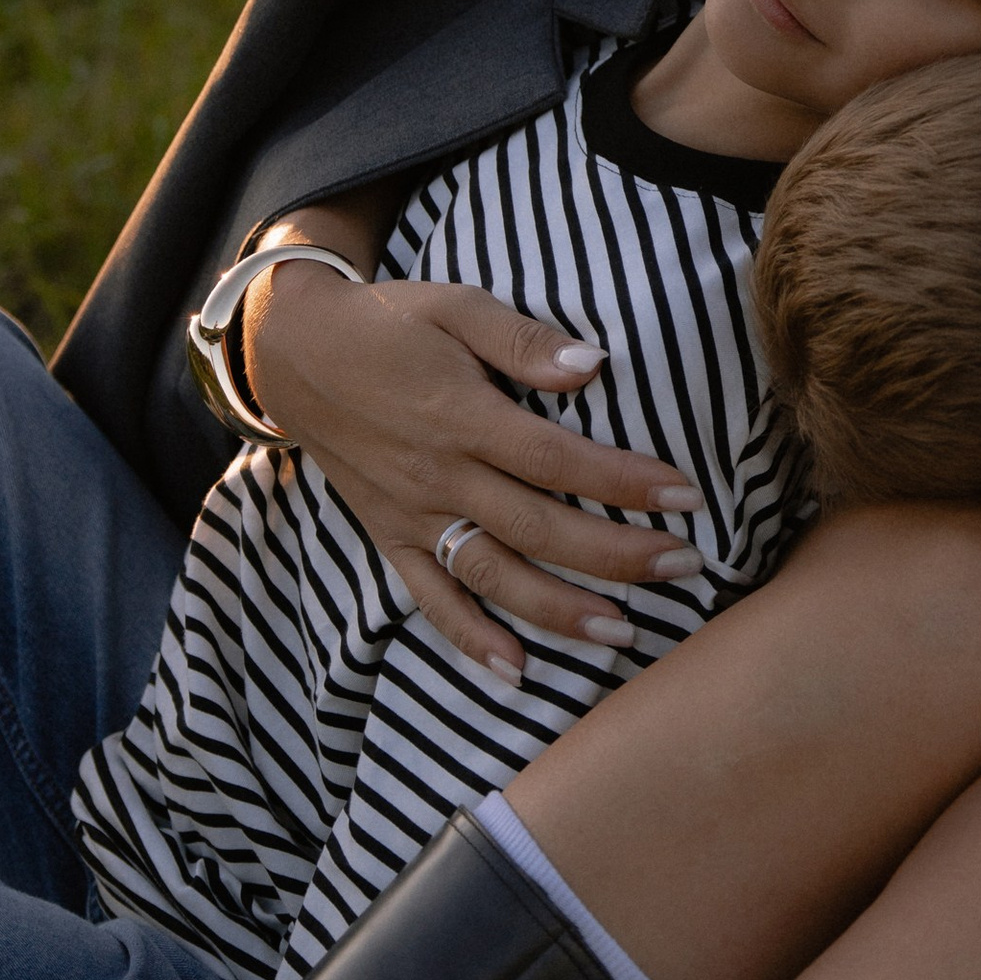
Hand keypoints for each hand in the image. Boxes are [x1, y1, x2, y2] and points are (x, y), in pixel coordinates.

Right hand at [244, 262, 703, 680]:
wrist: (294, 352)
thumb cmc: (389, 322)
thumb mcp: (457, 306)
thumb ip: (524, 339)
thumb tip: (594, 365)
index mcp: (463, 416)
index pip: (558, 461)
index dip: (625, 482)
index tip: (687, 496)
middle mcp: (440, 476)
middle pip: (539, 529)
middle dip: (616, 556)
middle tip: (685, 569)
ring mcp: (412, 515)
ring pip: (492, 576)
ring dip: (556, 611)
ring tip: (621, 633)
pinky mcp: (389, 538)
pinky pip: (429, 599)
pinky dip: (468, 641)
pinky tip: (515, 673)